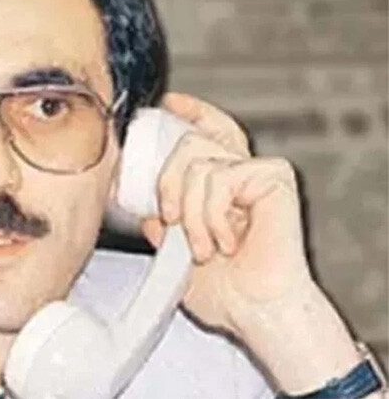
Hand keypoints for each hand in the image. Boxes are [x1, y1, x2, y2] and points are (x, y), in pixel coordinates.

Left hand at [139, 93, 313, 332]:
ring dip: (191, 213)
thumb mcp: (176, 251)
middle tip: (172, 220)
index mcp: (222, 183)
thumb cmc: (227, 290)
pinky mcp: (273, 177)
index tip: (169, 104)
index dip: (190, 112)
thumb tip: (141, 207)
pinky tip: (228, 241)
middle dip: (167, 183)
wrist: (254, 310)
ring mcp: (259, 171)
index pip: (207, 132)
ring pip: (198, 163)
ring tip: (204, 247)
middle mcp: (241, 171)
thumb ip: (162, 224)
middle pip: (190, 141)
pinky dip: (212, 215)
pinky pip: (219, 178)